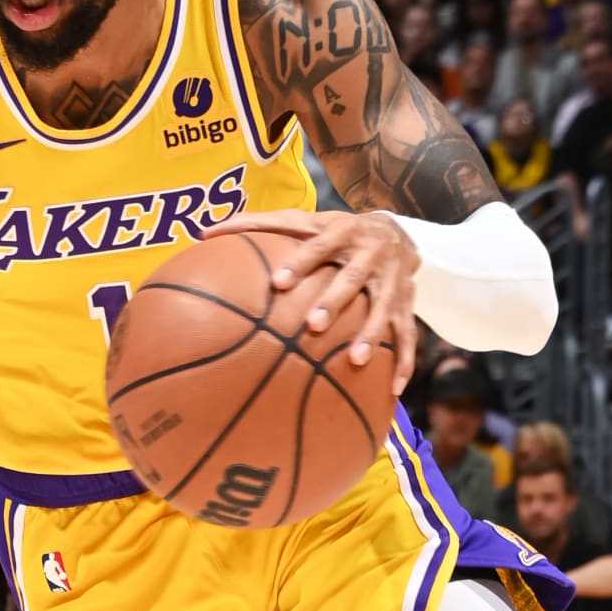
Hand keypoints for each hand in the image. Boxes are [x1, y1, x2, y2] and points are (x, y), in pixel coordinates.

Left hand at [222, 207, 418, 394]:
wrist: (398, 232)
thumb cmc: (336, 231)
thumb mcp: (306, 221)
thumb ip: (258, 224)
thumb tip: (204, 231)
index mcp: (342, 232)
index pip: (319, 246)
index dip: (300, 262)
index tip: (278, 283)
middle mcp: (370, 254)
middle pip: (353, 279)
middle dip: (335, 301)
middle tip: (314, 325)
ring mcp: (392, 281)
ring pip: (384, 308)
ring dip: (372, 334)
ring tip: (356, 360)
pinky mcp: (407, 303)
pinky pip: (407, 334)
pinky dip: (404, 361)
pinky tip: (394, 389)